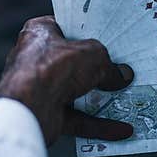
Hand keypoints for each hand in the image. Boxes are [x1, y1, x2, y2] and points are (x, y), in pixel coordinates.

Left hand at [0, 16, 133, 145]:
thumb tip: (122, 75)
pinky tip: (122, 128)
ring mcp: (41, 88)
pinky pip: (79, 118)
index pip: (67, 28)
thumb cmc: (54, 68)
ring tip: (127, 98)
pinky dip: (99, 124)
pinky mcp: (48, 114)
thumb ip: (109, 65)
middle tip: (122, 69)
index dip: (88, 32)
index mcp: (40, 32)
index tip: (109, 39)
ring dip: (100, 98)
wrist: (29, 107)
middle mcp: (37, 59)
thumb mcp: (93, 56)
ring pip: (76, 92)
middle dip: (97, 69)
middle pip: (74, 62)